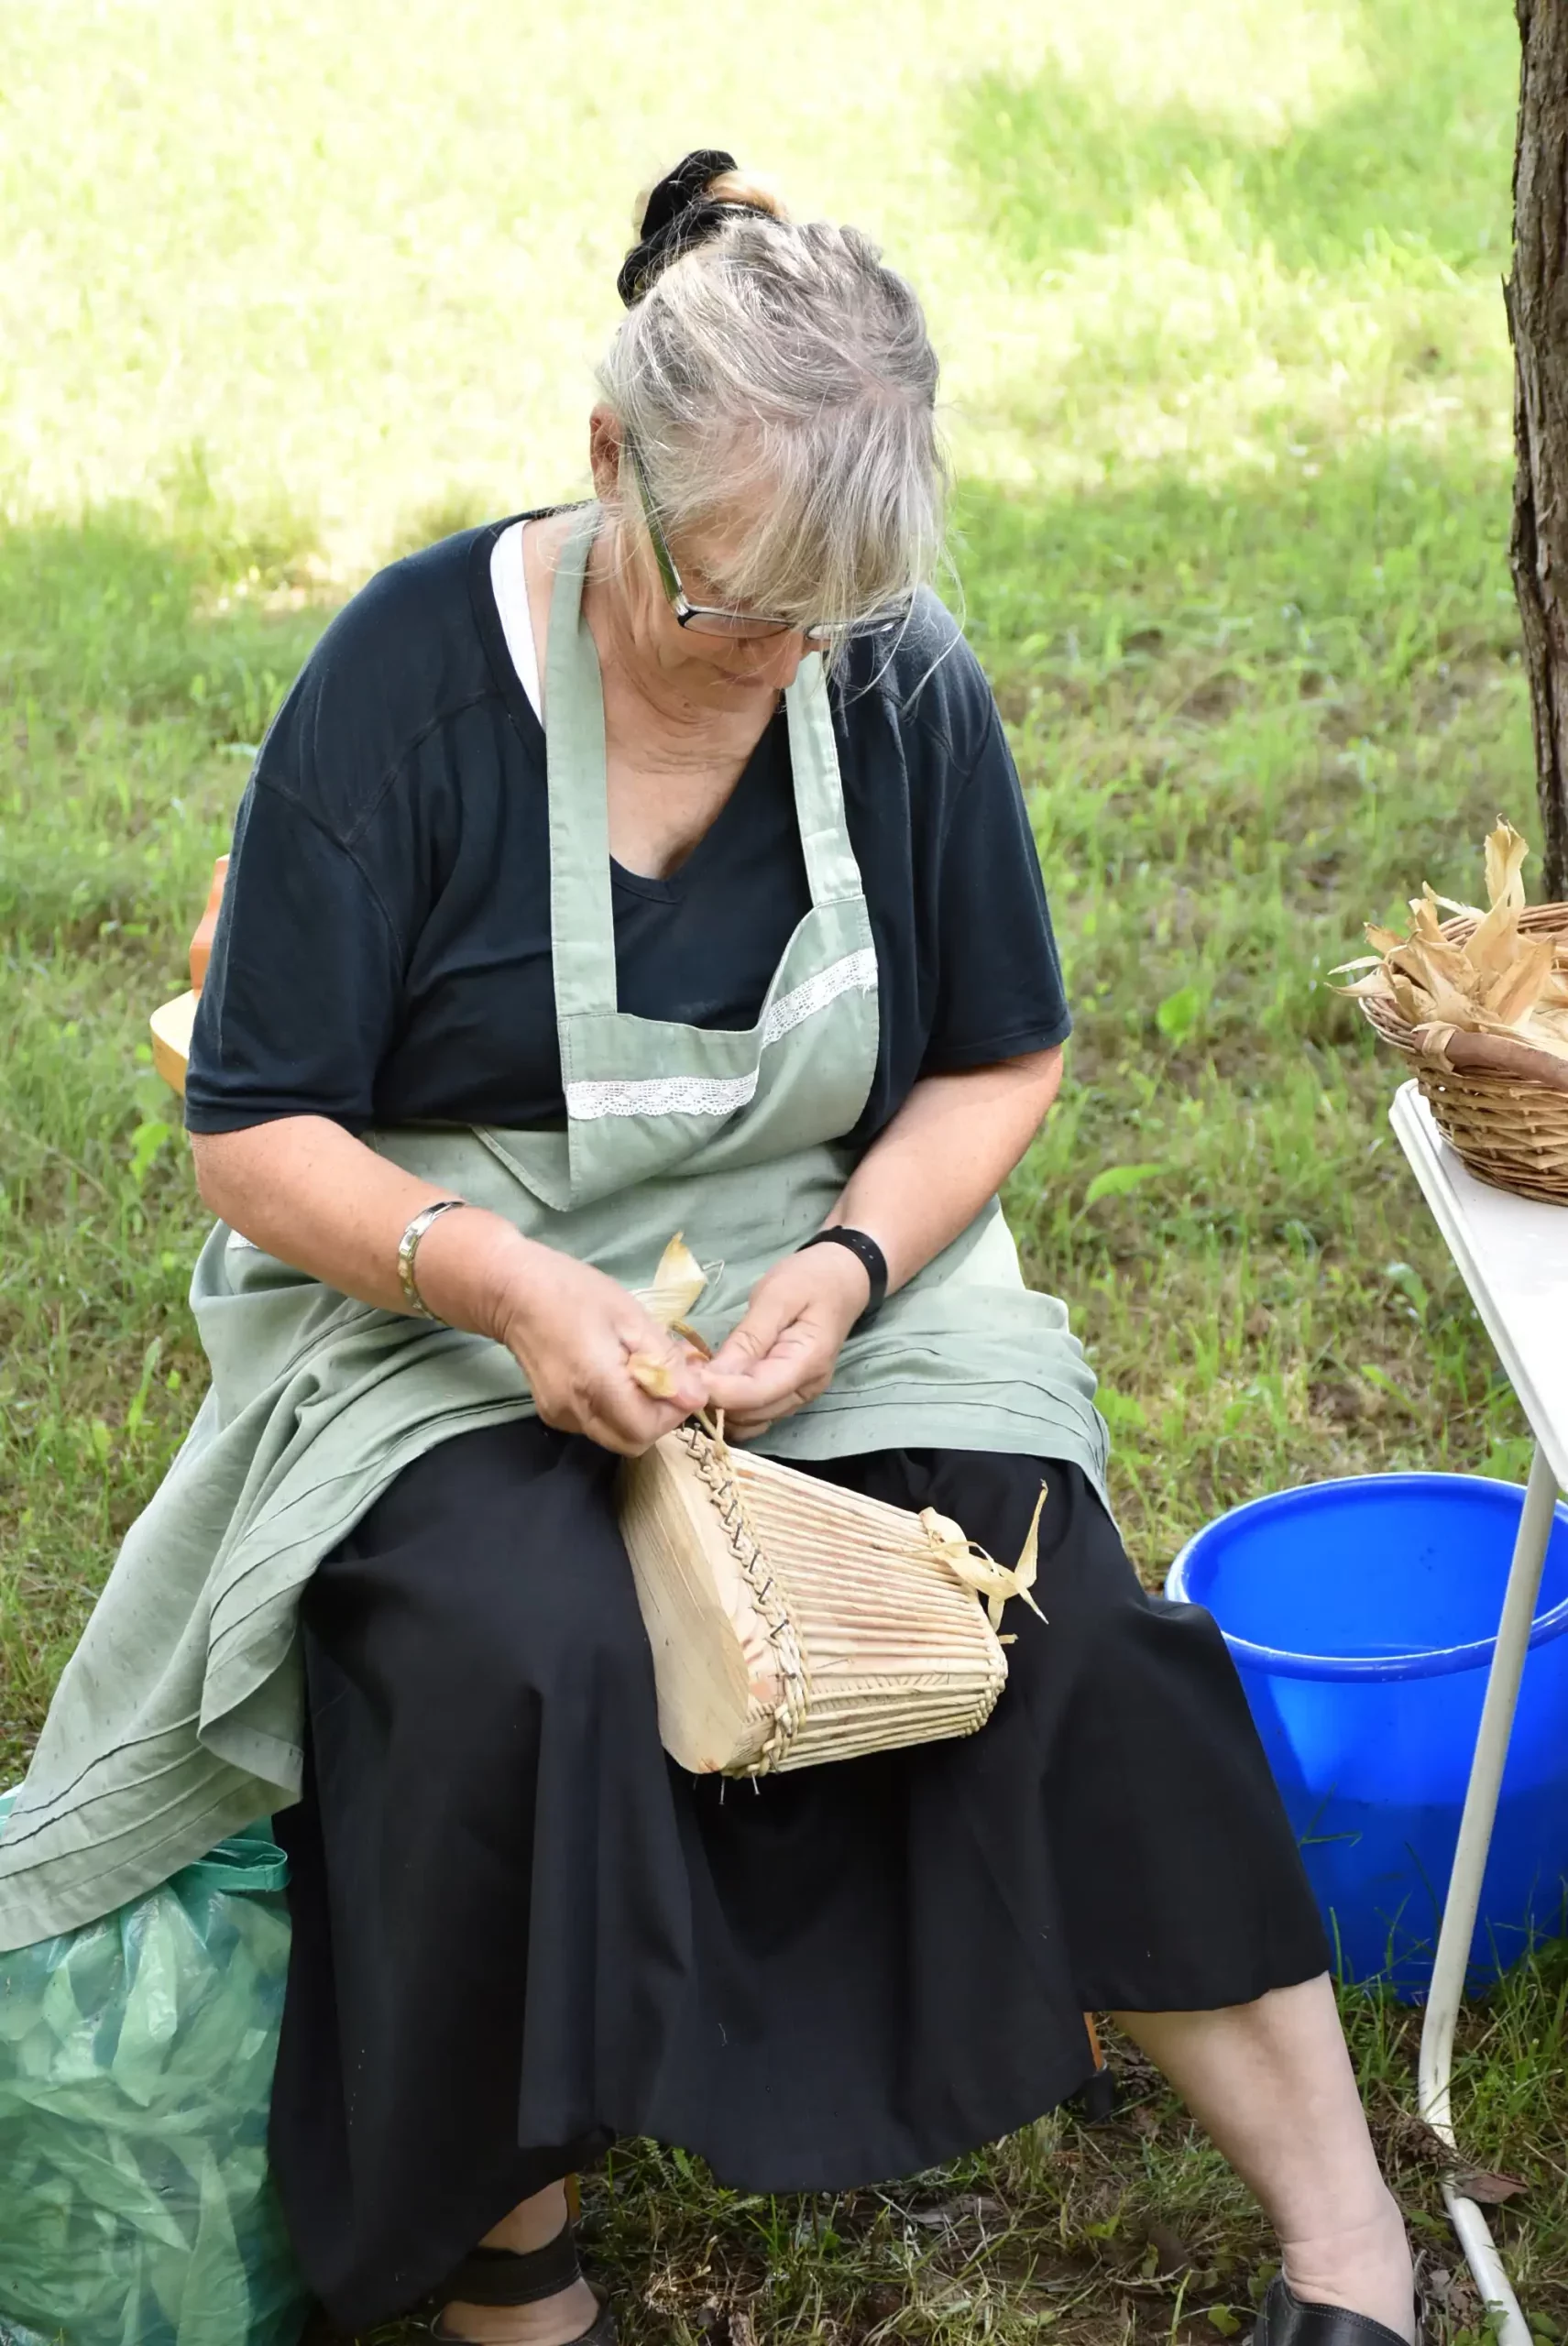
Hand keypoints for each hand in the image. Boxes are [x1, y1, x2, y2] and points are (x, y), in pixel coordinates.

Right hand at [484, 1236, 709, 1455]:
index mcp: (595, 1385)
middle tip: (663, 1377)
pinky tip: (613, 1374)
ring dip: (638, 1413)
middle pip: (633, 1441)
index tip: (680, 1380)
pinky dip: (616, 1409)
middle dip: (658, 1417)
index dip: (673, 1410)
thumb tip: (696, 1397)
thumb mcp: (630, 1316)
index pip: (648, 1429)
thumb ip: (664, 1360)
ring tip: (638, 1370)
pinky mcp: (553, 1413)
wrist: (513, 1290)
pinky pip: (597, 1424)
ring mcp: (560, 1416)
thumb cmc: (574, 1292)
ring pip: (616, 1436)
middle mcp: (575, 1412)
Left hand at [704, 1241, 869, 1440]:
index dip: (720, 1392)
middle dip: (716, 1399)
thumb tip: (716, 1374)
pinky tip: (714, 1381)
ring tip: (696, 1375)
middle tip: (684, 1371)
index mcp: (808, 1361)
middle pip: (752, 1413)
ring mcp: (798, 1395)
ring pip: (751, 1420)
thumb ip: (748, 1337)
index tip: (688, 1378)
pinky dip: (731, 1405)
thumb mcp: (776, 1297)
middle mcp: (806, 1389)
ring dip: (720, 1406)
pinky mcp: (788, 1394)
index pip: (757, 1393)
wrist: (842, 1278)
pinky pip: (755, 1412)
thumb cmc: (810, 1279)